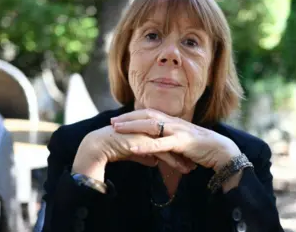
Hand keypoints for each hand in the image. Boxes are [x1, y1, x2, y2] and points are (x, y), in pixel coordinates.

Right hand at [72, 125, 194, 181]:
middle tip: (195, 161)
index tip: (188, 156)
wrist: (100, 145)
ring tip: (191, 169)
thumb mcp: (134, 152)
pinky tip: (181, 169)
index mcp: (148, 127)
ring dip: (181, 157)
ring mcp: (148, 133)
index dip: (178, 146)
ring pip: (170, 145)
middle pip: (172, 139)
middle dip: (184, 151)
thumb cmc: (115, 147)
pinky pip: (162, 151)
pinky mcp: (145, 141)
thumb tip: (154, 161)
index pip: (167, 136)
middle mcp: (150, 128)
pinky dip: (173, 160)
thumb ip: (145, 155)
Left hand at [111, 109, 240, 171]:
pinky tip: (133, 148)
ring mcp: (178, 130)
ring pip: (150, 125)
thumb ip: (170, 141)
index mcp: (173, 121)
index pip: (150, 114)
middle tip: (111, 121)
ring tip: (116, 130)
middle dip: (127, 118)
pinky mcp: (182, 142)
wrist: (223, 152)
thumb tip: (158, 146)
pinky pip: (160, 143)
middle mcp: (174, 122)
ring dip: (132, 127)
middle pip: (146, 115)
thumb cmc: (203, 148)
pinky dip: (145, 145)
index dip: (133, 115)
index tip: (118, 119)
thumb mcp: (182, 142)